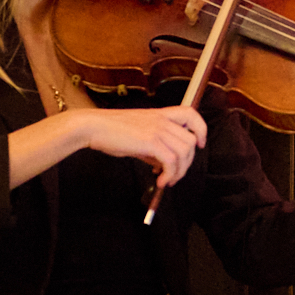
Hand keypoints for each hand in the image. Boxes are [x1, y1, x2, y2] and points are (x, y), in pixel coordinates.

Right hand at [80, 103, 207, 186]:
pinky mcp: (150, 141)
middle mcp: (162, 120)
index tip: (200, 144)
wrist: (93, 127)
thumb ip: (153, 148)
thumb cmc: (111, 131)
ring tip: (167, 180)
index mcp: (160, 114)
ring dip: (179, 171)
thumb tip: (162, 166)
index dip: (201, 129)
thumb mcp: (138, 136)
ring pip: (184, 152)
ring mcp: (157, 129)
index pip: (190, 114)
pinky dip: (170, 175)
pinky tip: (161, 181)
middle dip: (187, 162)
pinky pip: (171, 161)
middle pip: (190, 141)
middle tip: (175, 174)